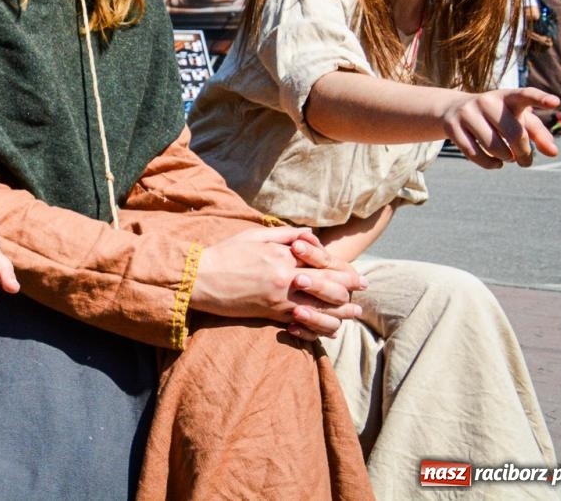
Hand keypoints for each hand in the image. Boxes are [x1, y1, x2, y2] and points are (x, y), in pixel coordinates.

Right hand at [193, 226, 365, 337]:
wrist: (199, 278)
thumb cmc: (224, 254)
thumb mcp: (254, 235)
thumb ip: (286, 235)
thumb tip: (312, 236)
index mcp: (283, 256)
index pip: (324, 262)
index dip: (345, 270)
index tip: (358, 276)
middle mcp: (287, 278)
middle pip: (330, 286)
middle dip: (350, 289)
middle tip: (362, 290)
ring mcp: (280, 299)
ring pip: (322, 309)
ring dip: (341, 313)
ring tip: (352, 313)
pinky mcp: (271, 314)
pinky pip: (303, 324)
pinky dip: (319, 326)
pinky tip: (328, 326)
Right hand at [440, 87, 559, 168]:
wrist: (453, 109)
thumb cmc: (497, 116)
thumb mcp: (517, 118)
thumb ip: (538, 133)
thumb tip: (553, 153)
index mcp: (507, 96)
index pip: (525, 95)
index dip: (540, 99)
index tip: (555, 103)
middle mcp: (486, 101)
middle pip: (515, 134)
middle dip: (524, 152)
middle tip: (526, 161)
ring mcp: (467, 113)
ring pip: (495, 147)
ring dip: (506, 158)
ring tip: (508, 157)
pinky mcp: (452, 127)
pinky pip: (475, 154)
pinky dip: (490, 164)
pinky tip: (496, 164)